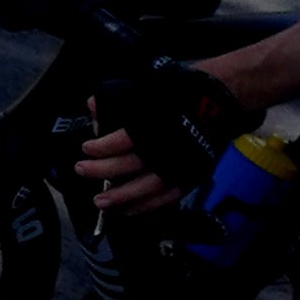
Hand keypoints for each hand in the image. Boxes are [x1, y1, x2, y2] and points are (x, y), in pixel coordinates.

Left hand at [75, 61, 236, 212]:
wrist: (217, 99)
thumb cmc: (178, 91)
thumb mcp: (146, 88)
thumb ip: (119, 100)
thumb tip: (93, 108)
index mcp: (156, 122)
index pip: (125, 139)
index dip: (103, 147)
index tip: (86, 148)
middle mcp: (168, 146)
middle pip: (131, 164)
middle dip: (104, 170)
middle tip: (81, 170)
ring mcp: (181, 164)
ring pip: (148, 186)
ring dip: (122, 196)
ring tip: (100, 202)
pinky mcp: (191, 175)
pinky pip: (167, 196)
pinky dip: (147, 205)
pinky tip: (128, 210)